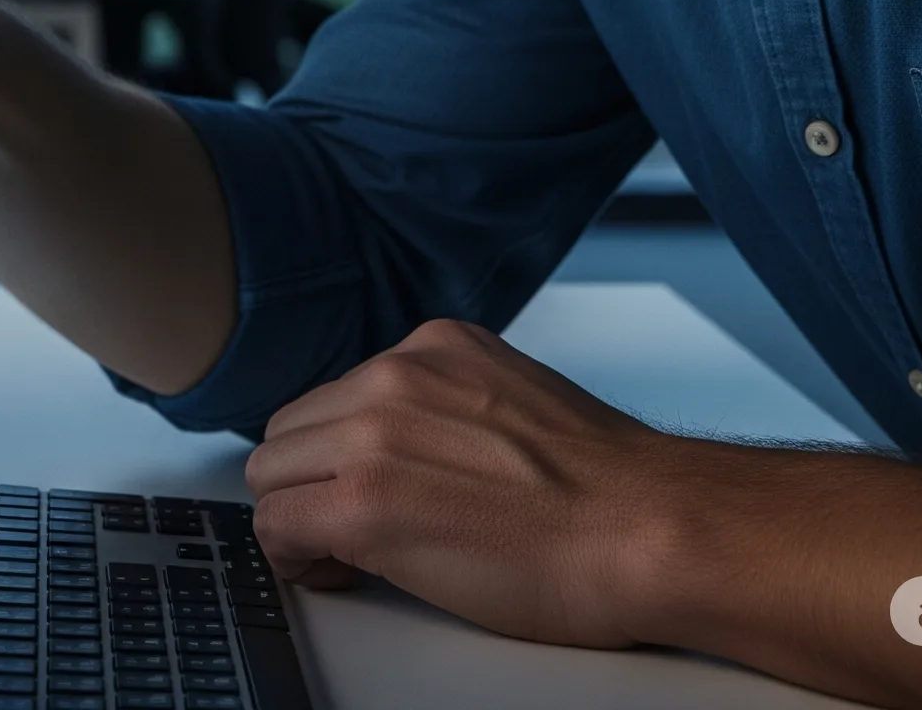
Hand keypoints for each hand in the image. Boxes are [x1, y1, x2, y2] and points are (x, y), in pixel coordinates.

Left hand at [245, 319, 921, 709]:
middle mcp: (393, 376)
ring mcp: (372, 435)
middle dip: (305, 484)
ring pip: (271, 475)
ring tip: (346, 559)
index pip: (332, 397)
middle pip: (288, 432)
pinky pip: (278, 526)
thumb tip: (405, 444)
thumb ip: (445, 405)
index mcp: (431, 348)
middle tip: (339, 534)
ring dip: (297, 517)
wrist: (649, 529)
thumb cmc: (604, 492)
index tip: (350, 489)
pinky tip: (340, 574)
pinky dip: (296, 557)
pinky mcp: (364, 502)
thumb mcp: (509, 402)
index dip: (333, 455)